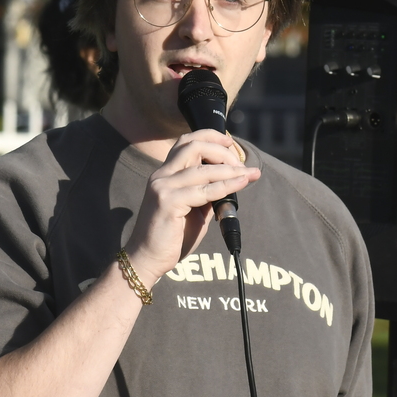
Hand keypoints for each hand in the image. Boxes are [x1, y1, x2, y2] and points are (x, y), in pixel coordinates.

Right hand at [124, 129, 258, 284]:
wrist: (147, 259)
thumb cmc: (171, 237)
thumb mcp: (193, 209)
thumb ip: (207, 193)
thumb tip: (232, 181)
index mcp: (165, 173)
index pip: (186, 142)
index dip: (210, 137)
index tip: (230, 142)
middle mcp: (161, 175)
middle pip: (194, 146)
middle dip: (222, 151)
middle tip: (242, 164)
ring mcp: (162, 187)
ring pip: (202, 169)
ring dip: (230, 169)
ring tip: (249, 174)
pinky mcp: (168, 202)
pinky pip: (204, 191)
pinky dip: (226, 186)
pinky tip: (240, 184)